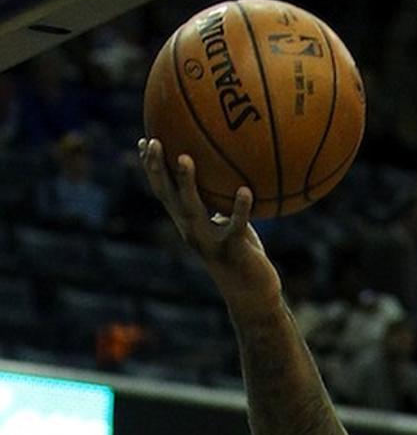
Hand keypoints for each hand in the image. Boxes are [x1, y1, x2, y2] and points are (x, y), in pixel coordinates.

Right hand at [139, 138, 277, 297]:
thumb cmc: (243, 256)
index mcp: (189, 222)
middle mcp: (192, 230)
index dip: (153, 168)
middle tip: (154, 141)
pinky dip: (239, 208)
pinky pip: (235, 225)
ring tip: (185, 158)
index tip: (146, 140)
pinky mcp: (232, 249)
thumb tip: (234, 176)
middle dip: (158, 169)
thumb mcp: (231, 225)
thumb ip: (226, 205)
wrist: (251, 294)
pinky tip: (245, 190)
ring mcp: (209, 240)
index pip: (164, 191)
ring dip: (187, 183)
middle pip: (168, 195)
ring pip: (192, 208)